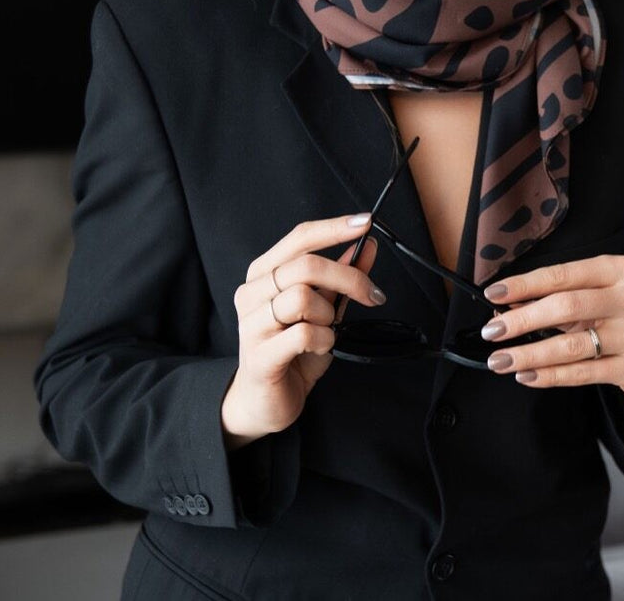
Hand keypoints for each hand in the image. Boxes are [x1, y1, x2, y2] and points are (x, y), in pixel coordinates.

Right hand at [221, 214, 381, 447]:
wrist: (266, 402)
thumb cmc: (294, 350)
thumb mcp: (326, 308)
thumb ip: (343, 276)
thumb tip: (367, 245)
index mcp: (265, 273)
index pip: (299, 237)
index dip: (334, 227)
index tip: (366, 222)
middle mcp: (252, 293)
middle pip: (306, 266)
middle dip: (348, 278)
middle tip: (371, 295)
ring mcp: (251, 324)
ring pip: (302, 297)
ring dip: (329, 315)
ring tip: (327, 330)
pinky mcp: (259, 356)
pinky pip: (304, 333)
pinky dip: (324, 339)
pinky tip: (320, 347)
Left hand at [479, 255, 623, 397]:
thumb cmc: (616, 312)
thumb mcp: (595, 292)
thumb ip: (556, 295)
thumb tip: (506, 305)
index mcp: (618, 269)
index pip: (563, 275)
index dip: (525, 284)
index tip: (494, 293)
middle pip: (566, 307)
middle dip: (522, 320)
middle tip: (492, 331)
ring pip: (571, 345)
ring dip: (529, 354)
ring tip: (501, 360)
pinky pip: (582, 373)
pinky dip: (549, 376)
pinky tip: (527, 375)